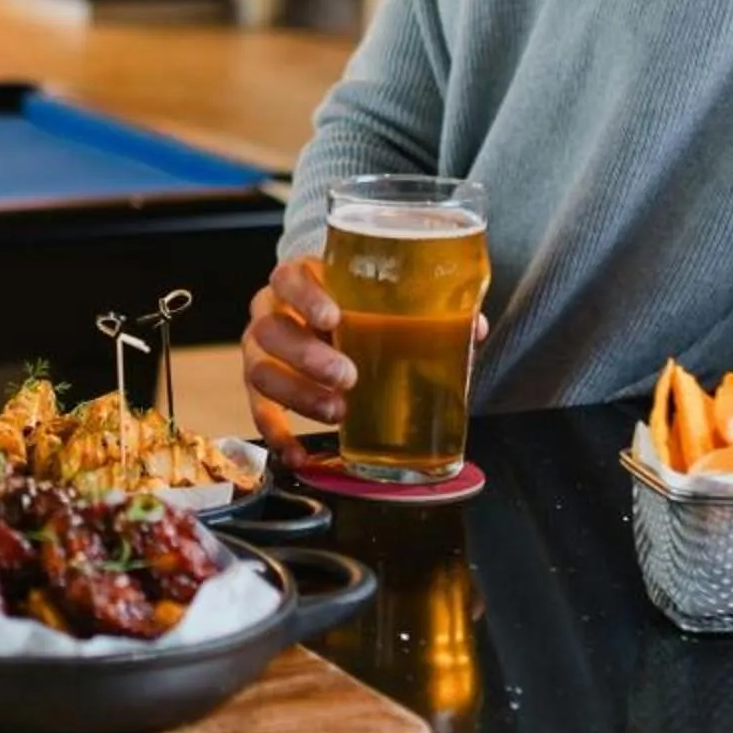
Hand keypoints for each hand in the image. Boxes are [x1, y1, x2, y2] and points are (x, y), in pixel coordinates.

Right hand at [242, 258, 488, 462]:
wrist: (324, 312)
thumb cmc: (354, 303)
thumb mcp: (379, 297)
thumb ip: (424, 308)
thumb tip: (474, 327)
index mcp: (300, 280)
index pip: (289, 278)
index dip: (306, 297)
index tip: (333, 318)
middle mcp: (272, 311)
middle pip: (271, 329)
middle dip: (308, 357)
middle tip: (348, 377)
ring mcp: (262, 350)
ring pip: (259, 370)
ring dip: (298, 395)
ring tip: (337, 412)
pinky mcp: (261, 386)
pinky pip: (258, 411)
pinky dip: (277, 436)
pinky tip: (298, 454)